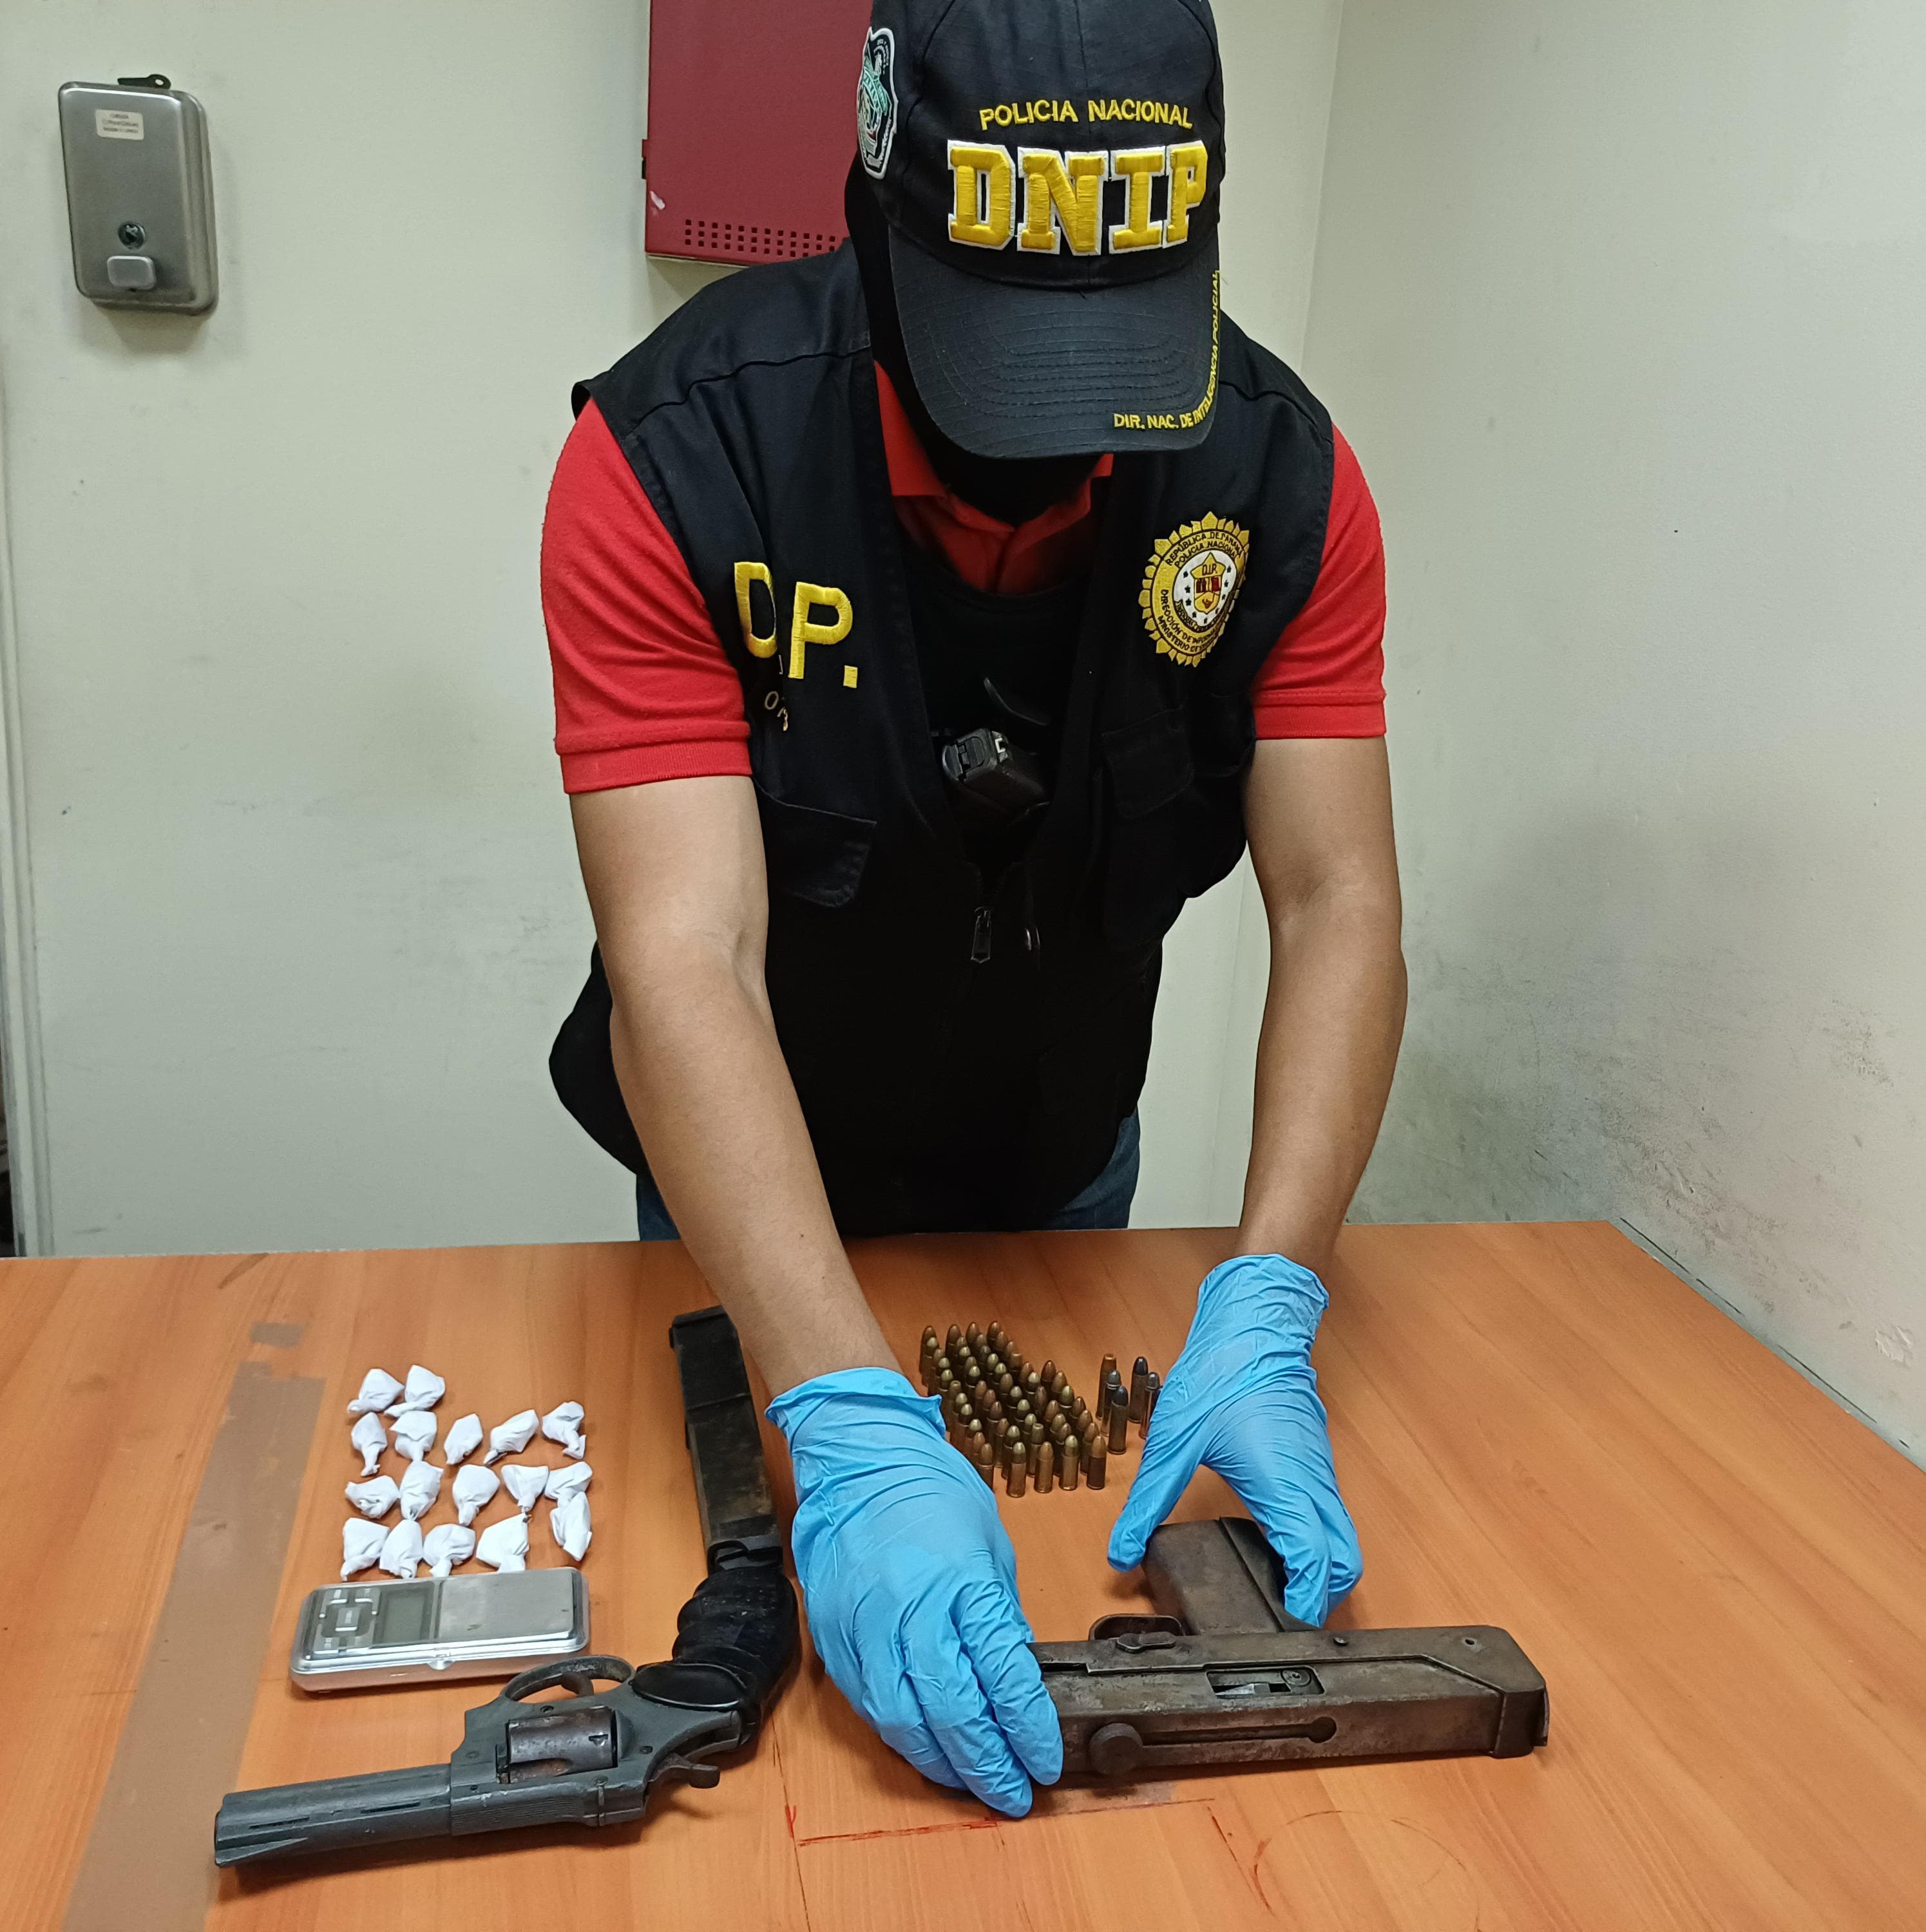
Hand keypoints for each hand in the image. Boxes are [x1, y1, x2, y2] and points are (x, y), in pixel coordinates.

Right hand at [767, 1368, 1061, 1814]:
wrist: (857, 1459)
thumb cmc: (931, 1490)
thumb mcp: (990, 1544)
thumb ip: (997, 1615)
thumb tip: (1012, 1678)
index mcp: (962, 1583)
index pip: (1002, 1676)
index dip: (1027, 1729)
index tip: (1045, 1761)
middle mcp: (911, 1610)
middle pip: (953, 1712)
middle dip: (988, 1763)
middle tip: (1013, 1793)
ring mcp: (866, 1627)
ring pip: (903, 1722)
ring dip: (941, 1763)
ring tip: (971, 1783)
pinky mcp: (835, 1637)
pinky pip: (867, 1704)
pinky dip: (899, 1736)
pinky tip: (924, 1748)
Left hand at [1107, 1254, 1360, 1624]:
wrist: (1254, 1322)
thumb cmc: (1221, 1372)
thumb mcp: (1174, 1440)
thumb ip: (1146, 1502)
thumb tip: (1121, 1552)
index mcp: (1285, 1484)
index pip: (1316, 1564)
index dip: (1306, 1607)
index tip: (1284, 1635)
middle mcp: (1312, 1484)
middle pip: (1343, 1564)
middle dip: (1321, 1600)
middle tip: (1281, 1623)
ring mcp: (1320, 1473)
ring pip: (1342, 1541)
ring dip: (1321, 1574)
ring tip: (1278, 1597)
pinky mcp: (1315, 1463)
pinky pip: (1331, 1519)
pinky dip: (1318, 1547)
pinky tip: (1280, 1552)